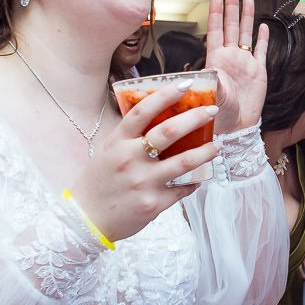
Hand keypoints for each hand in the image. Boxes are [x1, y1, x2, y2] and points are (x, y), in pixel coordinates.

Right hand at [70, 82, 219, 240]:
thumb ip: (130, 137)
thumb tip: (160, 118)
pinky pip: (182, 189)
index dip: (165, 95)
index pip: (142, 111)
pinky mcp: (153, 204)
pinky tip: (200, 176)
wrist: (87, 220)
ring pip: (184, 161)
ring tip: (217, 145)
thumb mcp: (108, 152)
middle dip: (196, 118)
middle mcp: (130, 159)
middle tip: (212, 110)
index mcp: (117, 142)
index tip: (185, 85)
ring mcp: (143, 182)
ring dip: (206, 151)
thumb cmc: (99, 182)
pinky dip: (194, 182)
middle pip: (169, 131)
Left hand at [205, 0, 268, 135]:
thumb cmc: (219, 114)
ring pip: (245, 33)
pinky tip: (263, 26)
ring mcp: (244, 63)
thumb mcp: (213, 96)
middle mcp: (230, 57)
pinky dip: (262, 38)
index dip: (216, 12)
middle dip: (232, 6)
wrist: (236, 128)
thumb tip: (214, 73)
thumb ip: (214, 83)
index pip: (215, 30)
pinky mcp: (258, 71)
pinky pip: (261, 50)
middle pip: (231, 26)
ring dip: (246, 16)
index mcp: (216, 60)